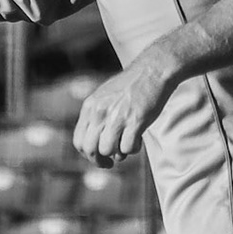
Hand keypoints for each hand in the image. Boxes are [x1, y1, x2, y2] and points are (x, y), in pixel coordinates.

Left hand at [74, 51, 177, 166]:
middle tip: (110, 163)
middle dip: (100, 161)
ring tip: (127, 144)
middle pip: (90, 149)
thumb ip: (97, 117)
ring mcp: (117, 117)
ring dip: (118, 153)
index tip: (98, 157)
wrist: (154, 70)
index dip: (87, 155)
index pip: (78, 141)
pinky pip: (127, 148)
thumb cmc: (132, 85)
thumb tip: (98, 145)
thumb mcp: (105, 96)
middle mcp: (100, 112)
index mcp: (90, 106)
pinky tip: (138, 139)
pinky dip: (133, 149)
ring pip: (108, 150)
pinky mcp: (135, 121)